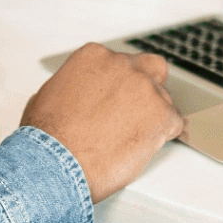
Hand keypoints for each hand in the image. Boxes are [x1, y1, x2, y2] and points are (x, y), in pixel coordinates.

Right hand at [20, 43, 186, 202]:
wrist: (55, 165)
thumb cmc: (46, 140)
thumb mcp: (47, 97)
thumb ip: (72, 87)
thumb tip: (75, 96)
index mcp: (94, 57)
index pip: (121, 62)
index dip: (120, 85)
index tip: (117, 101)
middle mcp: (122, 66)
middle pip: (152, 69)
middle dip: (149, 87)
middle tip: (138, 111)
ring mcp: (145, 88)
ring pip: (164, 99)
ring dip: (153, 117)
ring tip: (133, 141)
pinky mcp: (161, 115)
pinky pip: (176, 122)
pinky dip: (166, 135)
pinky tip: (149, 147)